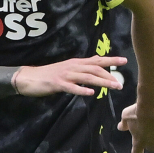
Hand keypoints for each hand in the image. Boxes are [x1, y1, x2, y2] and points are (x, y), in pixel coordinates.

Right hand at [11, 56, 126, 97]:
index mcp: (76, 63)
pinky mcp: (57, 84)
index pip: (96, 60)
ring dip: (101, 82)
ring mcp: (65, 75)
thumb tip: (97, 61)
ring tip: (113, 87)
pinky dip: (81, 89)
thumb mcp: (68, 67)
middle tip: (121, 83)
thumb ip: (82, 66)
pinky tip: (91, 93)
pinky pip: (71, 87)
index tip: (124, 61)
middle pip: (94, 69)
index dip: (110, 60)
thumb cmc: (50, 74)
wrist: (29, 77)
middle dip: (109, 75)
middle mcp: (72, 67)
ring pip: (86, 77)